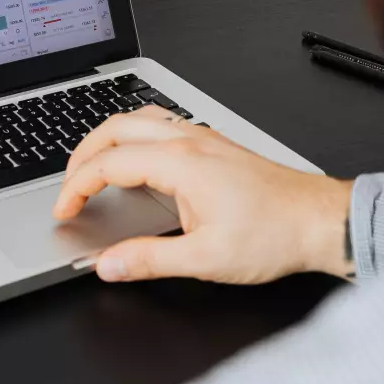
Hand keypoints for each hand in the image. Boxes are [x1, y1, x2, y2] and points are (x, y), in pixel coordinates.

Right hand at [53, 107, 353, 283]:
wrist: (319, 220)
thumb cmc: (274, 235)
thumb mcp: (206, 260)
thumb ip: (149, 260)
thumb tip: (107, 264)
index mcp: (181, 162)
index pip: (108, 164)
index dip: (76, 187)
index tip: (64, 210)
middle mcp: (189, 141)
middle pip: (115, 128)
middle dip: (82, 155)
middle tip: (67, 186)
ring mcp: (202, 138)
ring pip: (138, 118)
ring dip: (107, 138)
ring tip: (91, 166)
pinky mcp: (213, 144)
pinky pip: (160, 123)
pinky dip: (133, 135)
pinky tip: (135, 157)